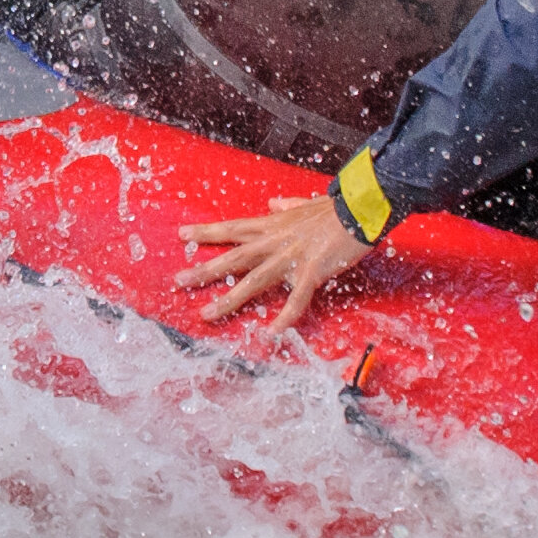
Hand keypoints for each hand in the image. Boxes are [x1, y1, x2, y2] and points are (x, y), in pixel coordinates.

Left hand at [174, 191, 371, 331]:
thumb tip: (274, 204)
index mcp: (273, 225)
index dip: (207, 232)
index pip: (232, 228)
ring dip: (228, 299)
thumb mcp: (304, 204)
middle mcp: (275, 241)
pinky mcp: (311, 271)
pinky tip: (271, 333)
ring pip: (253, 281)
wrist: (359, 210)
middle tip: (178, 280)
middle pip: (233, 257)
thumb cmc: (334, 209)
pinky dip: (284, 317)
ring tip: (207, 313)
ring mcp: (291, 257)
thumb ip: (287, 206)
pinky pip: (295, 300)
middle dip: (204, 269)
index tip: (183, 235)